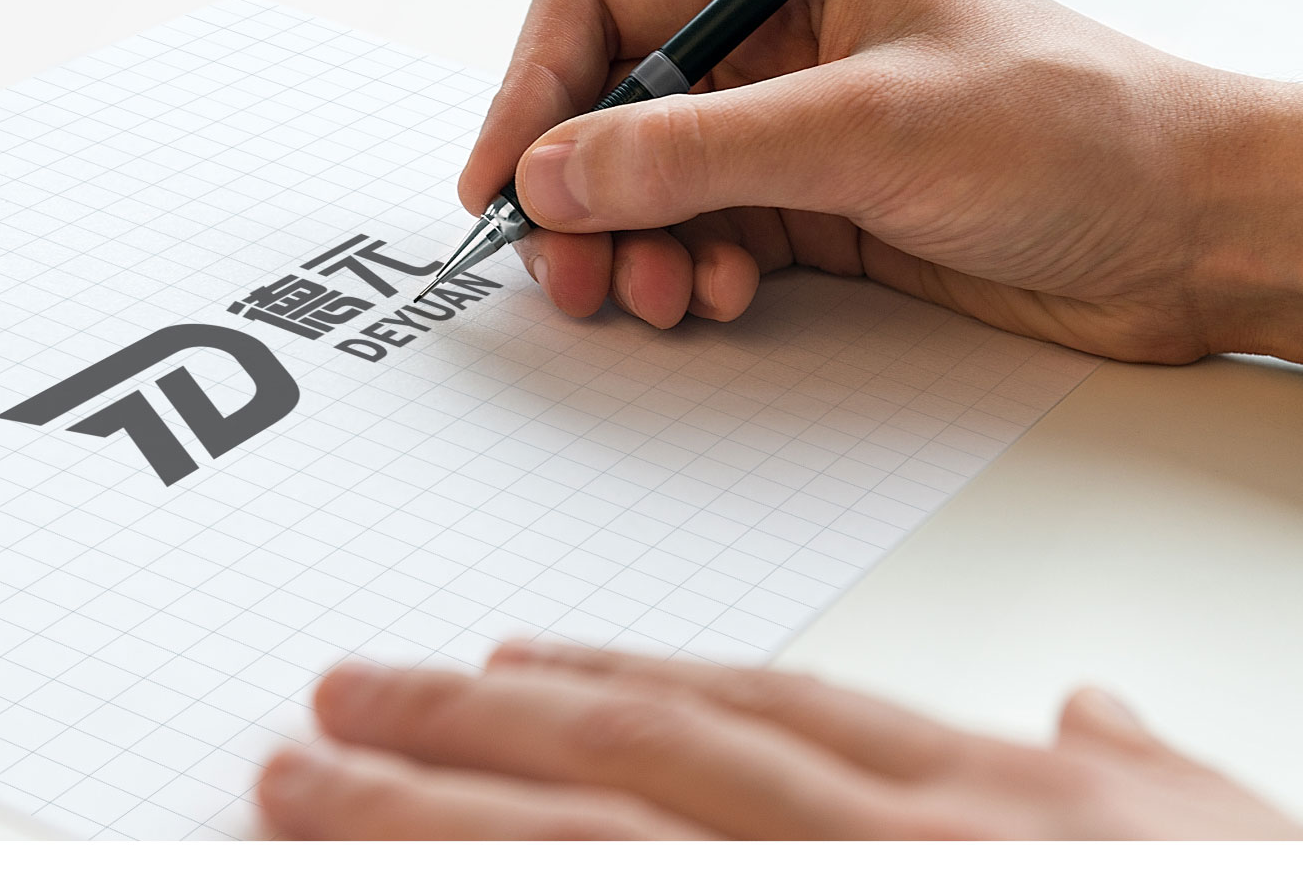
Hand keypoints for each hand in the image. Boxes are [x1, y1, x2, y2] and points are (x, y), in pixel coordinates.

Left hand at [257, 641, 1302, 838]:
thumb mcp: (1211, 835)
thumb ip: (1125, 768)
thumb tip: (1089, 701)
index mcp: (966, 793)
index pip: (750, 709)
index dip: (612, 676)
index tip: (502, 662)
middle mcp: (870, 844)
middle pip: (630, 765)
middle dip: (465, 730)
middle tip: (333, 701)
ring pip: (588, 853)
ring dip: (425, 821)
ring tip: (300, 791)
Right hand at [458, 0, 1302, 362]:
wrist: (1190, 234)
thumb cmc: (1075, 130)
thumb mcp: (873, 128)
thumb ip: (702, 150)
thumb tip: (556, 174)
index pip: (598, 3)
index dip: (531, 89)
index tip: (503, 181)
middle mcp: (769, 47)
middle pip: (605, 108)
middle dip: (576, 194)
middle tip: (570, 273)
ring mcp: (786, 133)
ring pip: (644, 188)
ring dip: (630, 249)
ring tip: (656, 299)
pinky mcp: (811, 211)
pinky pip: (701, 241)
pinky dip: (689, 276)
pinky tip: (723, 298)